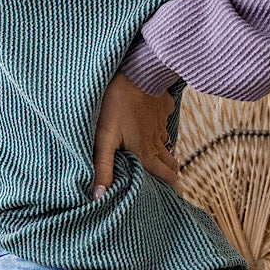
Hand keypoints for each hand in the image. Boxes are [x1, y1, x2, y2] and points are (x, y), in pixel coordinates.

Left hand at [92, 72, 179, 196]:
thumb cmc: (116, 105)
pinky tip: (150, 122)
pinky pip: (163, 120)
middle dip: (169, 173)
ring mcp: (161, 123)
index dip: (169, 187)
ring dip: (162, 150)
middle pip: (170, 163)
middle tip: (167, 179)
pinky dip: (158, 125)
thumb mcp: (104, 138)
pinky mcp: (163, 106)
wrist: (137, 72)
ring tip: (154, 154)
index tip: (171, 194)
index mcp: (145, 153)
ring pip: (165, 142)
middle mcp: (157, 141)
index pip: (165, 177)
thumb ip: (103, 167)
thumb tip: (98, 197)